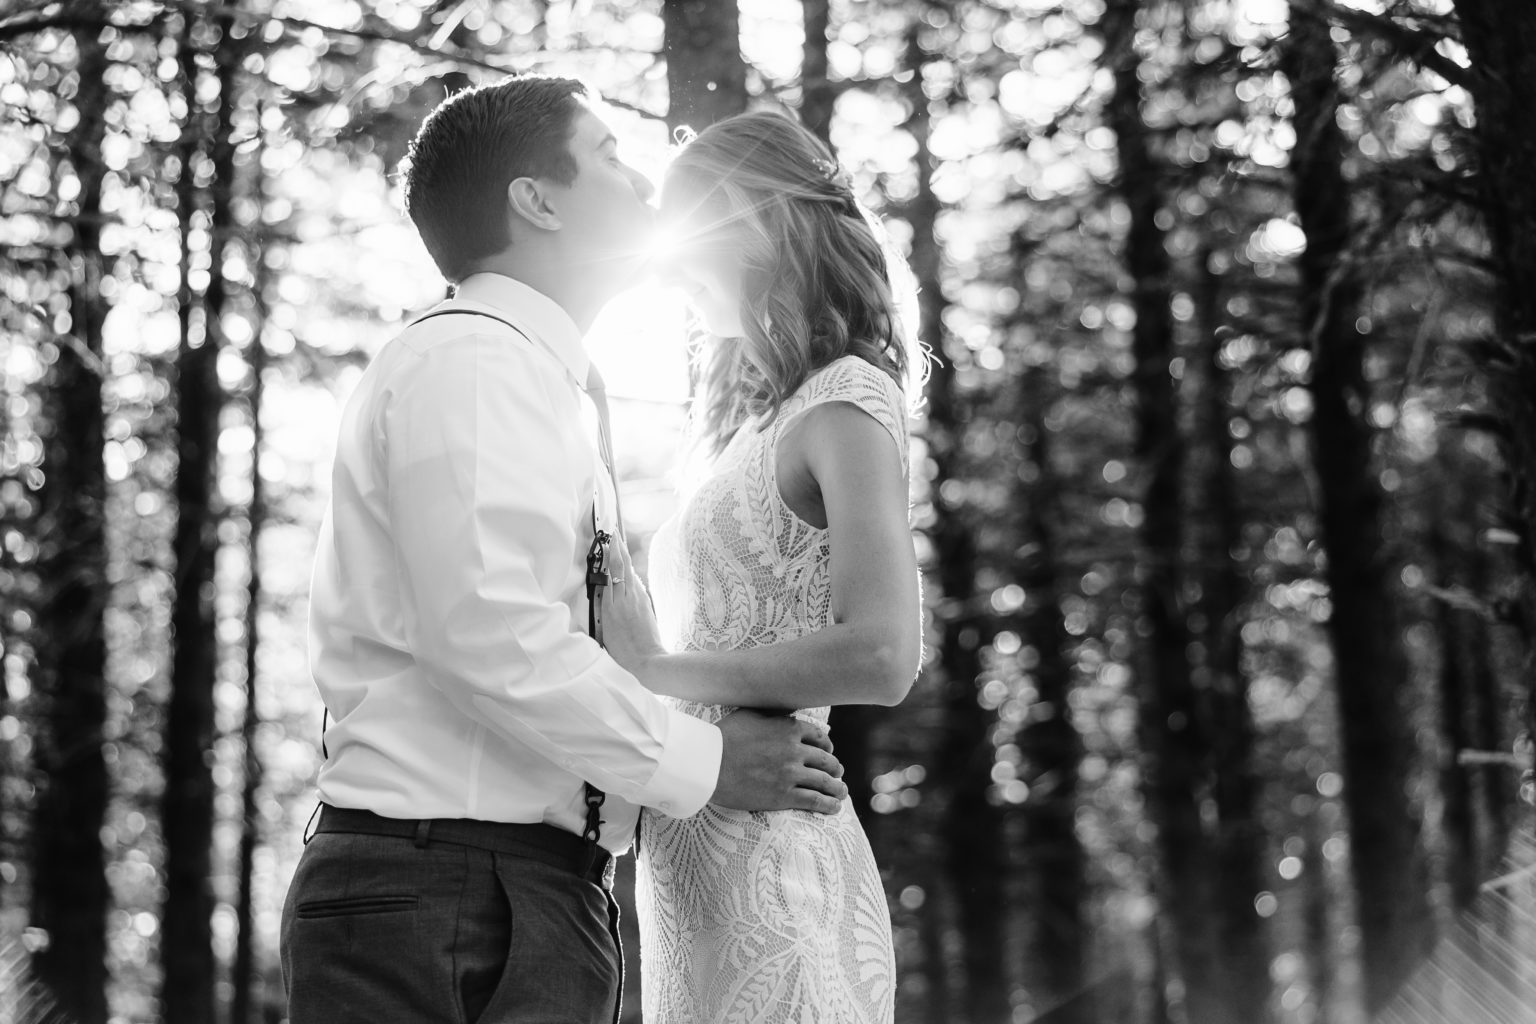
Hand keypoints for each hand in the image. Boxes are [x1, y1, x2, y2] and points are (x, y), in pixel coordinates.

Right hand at [601, 539, 664, 681]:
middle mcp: (624, 600)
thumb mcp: (605, 633)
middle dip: (618, 548)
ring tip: (619, 544)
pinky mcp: (646, 605)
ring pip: (630, 573)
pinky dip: (630, 573)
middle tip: (614, 532)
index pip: (609, 574)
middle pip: (621, 567)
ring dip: (624, 557)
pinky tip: (627, 569)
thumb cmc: (622, 653)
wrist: (647, 662)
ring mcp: (637, 601)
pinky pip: (636, 584)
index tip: (606, 542)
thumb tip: (605, 593)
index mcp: (610, 608)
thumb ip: (604, 611)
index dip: (608, 556)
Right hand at [712, 709, 847, 814]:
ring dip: (837, 787)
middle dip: (835, 768)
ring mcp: (791, 774)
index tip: (828, 752)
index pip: (820, 737)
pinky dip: (828, 804)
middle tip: (837, 773)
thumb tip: (784, 711)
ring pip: (825, 781)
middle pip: (826, 760)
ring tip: (841, 792)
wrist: (708, 764)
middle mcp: (795, 750)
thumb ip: (771, 713)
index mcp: (789, 728)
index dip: (827, 746)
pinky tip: (835, 808)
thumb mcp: (750, 714)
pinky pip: (815, 800)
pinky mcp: (784, 796)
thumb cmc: (724, 737)